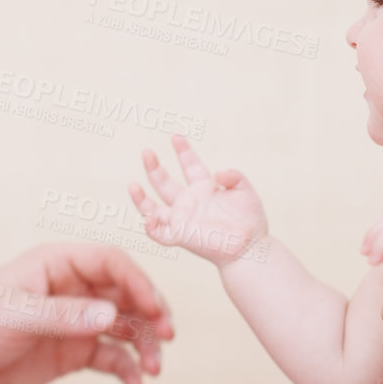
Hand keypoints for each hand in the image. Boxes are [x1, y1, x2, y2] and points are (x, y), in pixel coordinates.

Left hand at [0, 242, 173, 383]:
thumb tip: (113, 315)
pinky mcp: (71, 353)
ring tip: (152, 370)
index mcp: (58, 265)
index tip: (154, 311)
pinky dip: (126, 369)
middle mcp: (72, 290)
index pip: (112, 263)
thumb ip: (65, 315)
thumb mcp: (16, 316)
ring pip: (125, 327)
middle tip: (165, 340)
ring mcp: (74, 322)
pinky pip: (110, 356)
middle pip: (127, 295)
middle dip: (151, 316)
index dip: (139, 283)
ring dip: (144, 345)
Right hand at [128, 134, 265, 264]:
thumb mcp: (245, 191)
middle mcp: (189, 202)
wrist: (250, 247)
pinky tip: (149, 218)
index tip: (176, 136)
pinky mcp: (181, 236)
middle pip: (164, 183)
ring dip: (141, 198)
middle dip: (154, 167)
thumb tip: (217, 174)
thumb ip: (234, 176)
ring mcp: (183, 219)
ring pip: (153, 209)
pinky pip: (159, 234)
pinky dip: (151, 228)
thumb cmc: (250, 221)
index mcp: (204, 188)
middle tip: (146, 152)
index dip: (182, 150)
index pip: (189, 165)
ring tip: (132, 185)